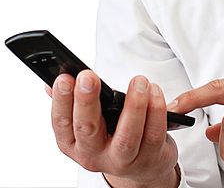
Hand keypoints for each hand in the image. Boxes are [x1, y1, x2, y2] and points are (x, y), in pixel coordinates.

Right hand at [46, 71, 178, 187]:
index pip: (61, 123)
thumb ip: (71, 101)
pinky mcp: (150, 157)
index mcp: (73, 143)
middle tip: (88, 76)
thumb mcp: (88, 121)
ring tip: (139, 81)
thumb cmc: (112, 134)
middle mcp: (94, 155)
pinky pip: (154, 134)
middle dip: (87, 101)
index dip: (61, 101)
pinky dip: (156, 110)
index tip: (64, 78)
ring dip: (134, 105)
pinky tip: (154, 91)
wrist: (142, 165)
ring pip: (127, 136)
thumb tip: (49, 83)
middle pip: (88, 130)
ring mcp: (122, 159)